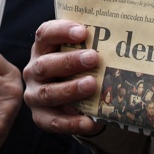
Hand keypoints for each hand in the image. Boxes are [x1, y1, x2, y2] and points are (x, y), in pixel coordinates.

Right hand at [21, 20, 103, 135]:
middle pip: (45, 65)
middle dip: (69, 61)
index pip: (45, 34)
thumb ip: (91, 43)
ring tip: (92, 86)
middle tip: (93, 58)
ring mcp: (35, 95)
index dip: (61, 31)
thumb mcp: (78, 52)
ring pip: (48, 93)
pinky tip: (91, 122)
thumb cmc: (77, 67)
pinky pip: (55, 122)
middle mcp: (34, 70)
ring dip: (70, 90)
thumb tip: (119, 37)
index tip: (82, 32)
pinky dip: (73, 122)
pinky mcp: (41, 117)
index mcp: (42, 48)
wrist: (69, 98)